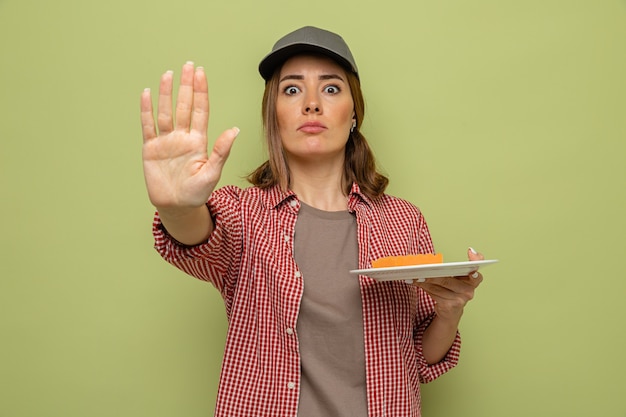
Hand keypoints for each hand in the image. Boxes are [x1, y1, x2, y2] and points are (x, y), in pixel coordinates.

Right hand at [140, 61, 238, 213]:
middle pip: (184, 106)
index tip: (201, 73)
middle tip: (189, 65)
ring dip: (167, 93)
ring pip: (166, 112)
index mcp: (198, 141)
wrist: (177, 207)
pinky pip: (148, 126)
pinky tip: (146, 94)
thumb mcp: (212, 173)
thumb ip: (221, 151)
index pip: (200, 111)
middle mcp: (182, 137)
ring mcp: (166, 141)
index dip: (200, 92)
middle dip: (187, 86)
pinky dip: (146, 110)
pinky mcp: (151, 149)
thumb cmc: (197, 193)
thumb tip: (235, 130)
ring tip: (168, 74)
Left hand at [414, 247, 484, 320]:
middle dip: (432, 275)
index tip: (470, 253)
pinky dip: (424, 287)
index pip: (477, 272)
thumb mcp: (460, 276)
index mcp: (473, 281)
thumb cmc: (454, 288)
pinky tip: (416, 282)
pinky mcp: (449, 307)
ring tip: (415, 275)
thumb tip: (471, 250)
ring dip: (424, 281)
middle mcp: (468, 291)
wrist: (451, 310)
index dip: (476, 262)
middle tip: (421, 269)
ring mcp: (459, 300)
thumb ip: (464, 264)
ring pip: (438, 288)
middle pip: (448, 280)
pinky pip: (434, 294)